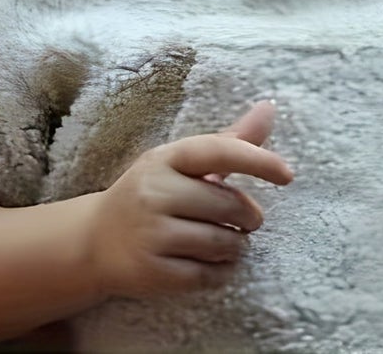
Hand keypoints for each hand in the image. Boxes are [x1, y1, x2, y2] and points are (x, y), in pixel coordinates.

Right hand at [83, 101, 293, 299]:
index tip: (287, 174)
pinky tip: (207, 264)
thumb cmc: (151, 195)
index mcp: (164, 158)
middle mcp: (154, 191)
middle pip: (229, 205)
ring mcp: (151, 232)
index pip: (217, 151)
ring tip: (219, 241)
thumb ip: (228, 142)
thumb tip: (270, 107)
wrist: (95, 239)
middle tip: (240, 220)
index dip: (256, 160)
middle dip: (247, 217)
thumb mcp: (180, 164)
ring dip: (234, 247)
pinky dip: (220, 273)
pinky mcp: (153, 270)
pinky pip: (210, 276)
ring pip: (224, 243)